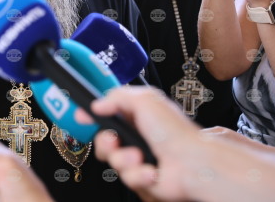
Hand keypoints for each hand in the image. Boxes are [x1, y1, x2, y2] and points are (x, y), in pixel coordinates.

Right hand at [89, 87, 200, 201]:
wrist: (192, 164)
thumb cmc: (175, 132)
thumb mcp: (145, 99)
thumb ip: (116, 96)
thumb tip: (97, 104)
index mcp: (137, 115)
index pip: (107, 113)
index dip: (93, 116)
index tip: (82, 117)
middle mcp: (137, 136)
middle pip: (103, 140)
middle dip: (106, 142)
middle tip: (115, 140)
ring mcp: (139, 157)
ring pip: (113, 161)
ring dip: (124, 159)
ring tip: (139, 157)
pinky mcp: (142, 177)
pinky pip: (127, 178)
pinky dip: (139, 174)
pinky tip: (152, 170)